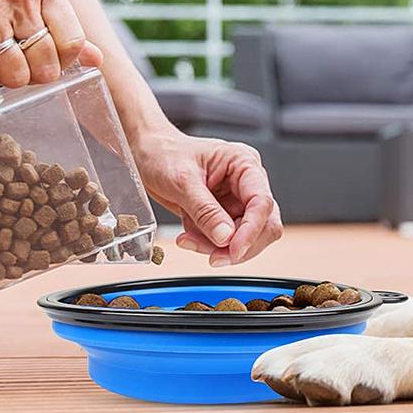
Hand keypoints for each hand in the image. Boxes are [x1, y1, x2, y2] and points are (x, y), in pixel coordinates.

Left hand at [134, 126, 282, 265]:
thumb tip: (225, 237)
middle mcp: (246, 183)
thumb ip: (205, 210)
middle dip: (239, 244)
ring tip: (189, 240)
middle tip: (214, 257)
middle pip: (264, 224)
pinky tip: (188, 236)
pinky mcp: (224, 215)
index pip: (262, 201)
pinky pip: (225, 240)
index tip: (234, 250)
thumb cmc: (165, 154)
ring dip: (218, 247)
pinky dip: (207, 245)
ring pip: (245, 237)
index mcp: (244, 164)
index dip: (251, 230)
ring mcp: (237, 200)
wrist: (148, 155)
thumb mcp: (182, 181)